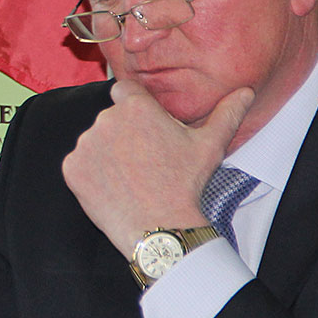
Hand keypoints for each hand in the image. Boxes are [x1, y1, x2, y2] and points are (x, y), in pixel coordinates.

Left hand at [61, 81, 255, 253]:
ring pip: (94, 141)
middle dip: (124, 133)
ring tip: (131, 176)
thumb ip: (226, 113)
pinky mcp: (71, 168)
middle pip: (111, 118)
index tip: (145, 126)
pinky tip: (113, 186)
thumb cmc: (185, 184)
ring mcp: (85, 144)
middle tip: (145, 159)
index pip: (125, 90)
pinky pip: (79, 164)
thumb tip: (246, 91)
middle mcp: (106, 120)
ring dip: (107, 152)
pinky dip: (91, 173)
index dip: (135, 106)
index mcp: (135, 107)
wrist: (159, 227)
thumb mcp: (211, 145)